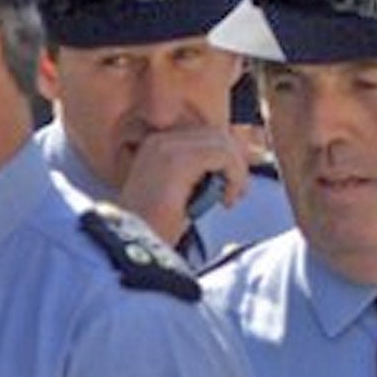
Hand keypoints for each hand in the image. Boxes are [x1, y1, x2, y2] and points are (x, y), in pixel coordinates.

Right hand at [115, 126, 251, 245]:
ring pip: (224, 142)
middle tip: (236, 192)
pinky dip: (235, 176)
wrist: (134, 243)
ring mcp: (167, 147)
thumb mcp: (185, 193)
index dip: (228, 157)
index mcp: (159, 144)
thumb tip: (242, 159)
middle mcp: (160, 139)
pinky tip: (227, 200)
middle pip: (218, 134)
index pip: (207, 134)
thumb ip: (204, 174)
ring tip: (230, 198)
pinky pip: (224, 155)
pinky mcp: (178, 160)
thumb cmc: (157, 227)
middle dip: (236, 162)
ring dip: (237, 171)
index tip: (233, 184)